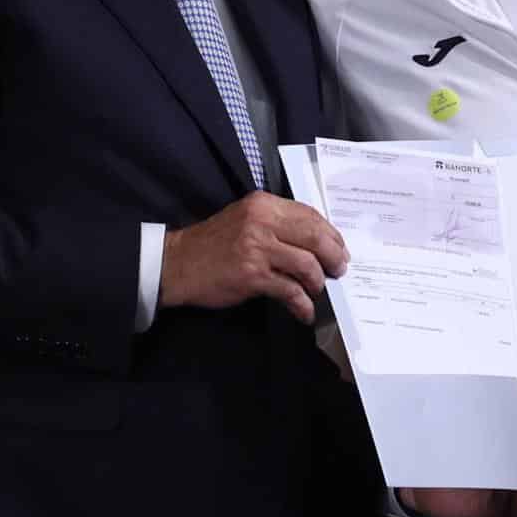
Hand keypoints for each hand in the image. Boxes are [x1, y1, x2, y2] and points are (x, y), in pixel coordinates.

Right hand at [161, 192, 347, 324]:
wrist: (176, 263)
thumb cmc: (214, 243)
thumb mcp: (246, 219)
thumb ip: (278, 223)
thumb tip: (318, 241)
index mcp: (264, 204)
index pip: (310, 215)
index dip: (331, 234)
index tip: (339, 249)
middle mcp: (262, 222)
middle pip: (315, 238)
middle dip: (334, 256)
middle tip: (339, 270)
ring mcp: (257, 249)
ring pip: (307, 265)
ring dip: (318, 282)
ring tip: (317, 291)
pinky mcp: (252, 276)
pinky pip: (290, 291)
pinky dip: (302, 305)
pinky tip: (304, 312)